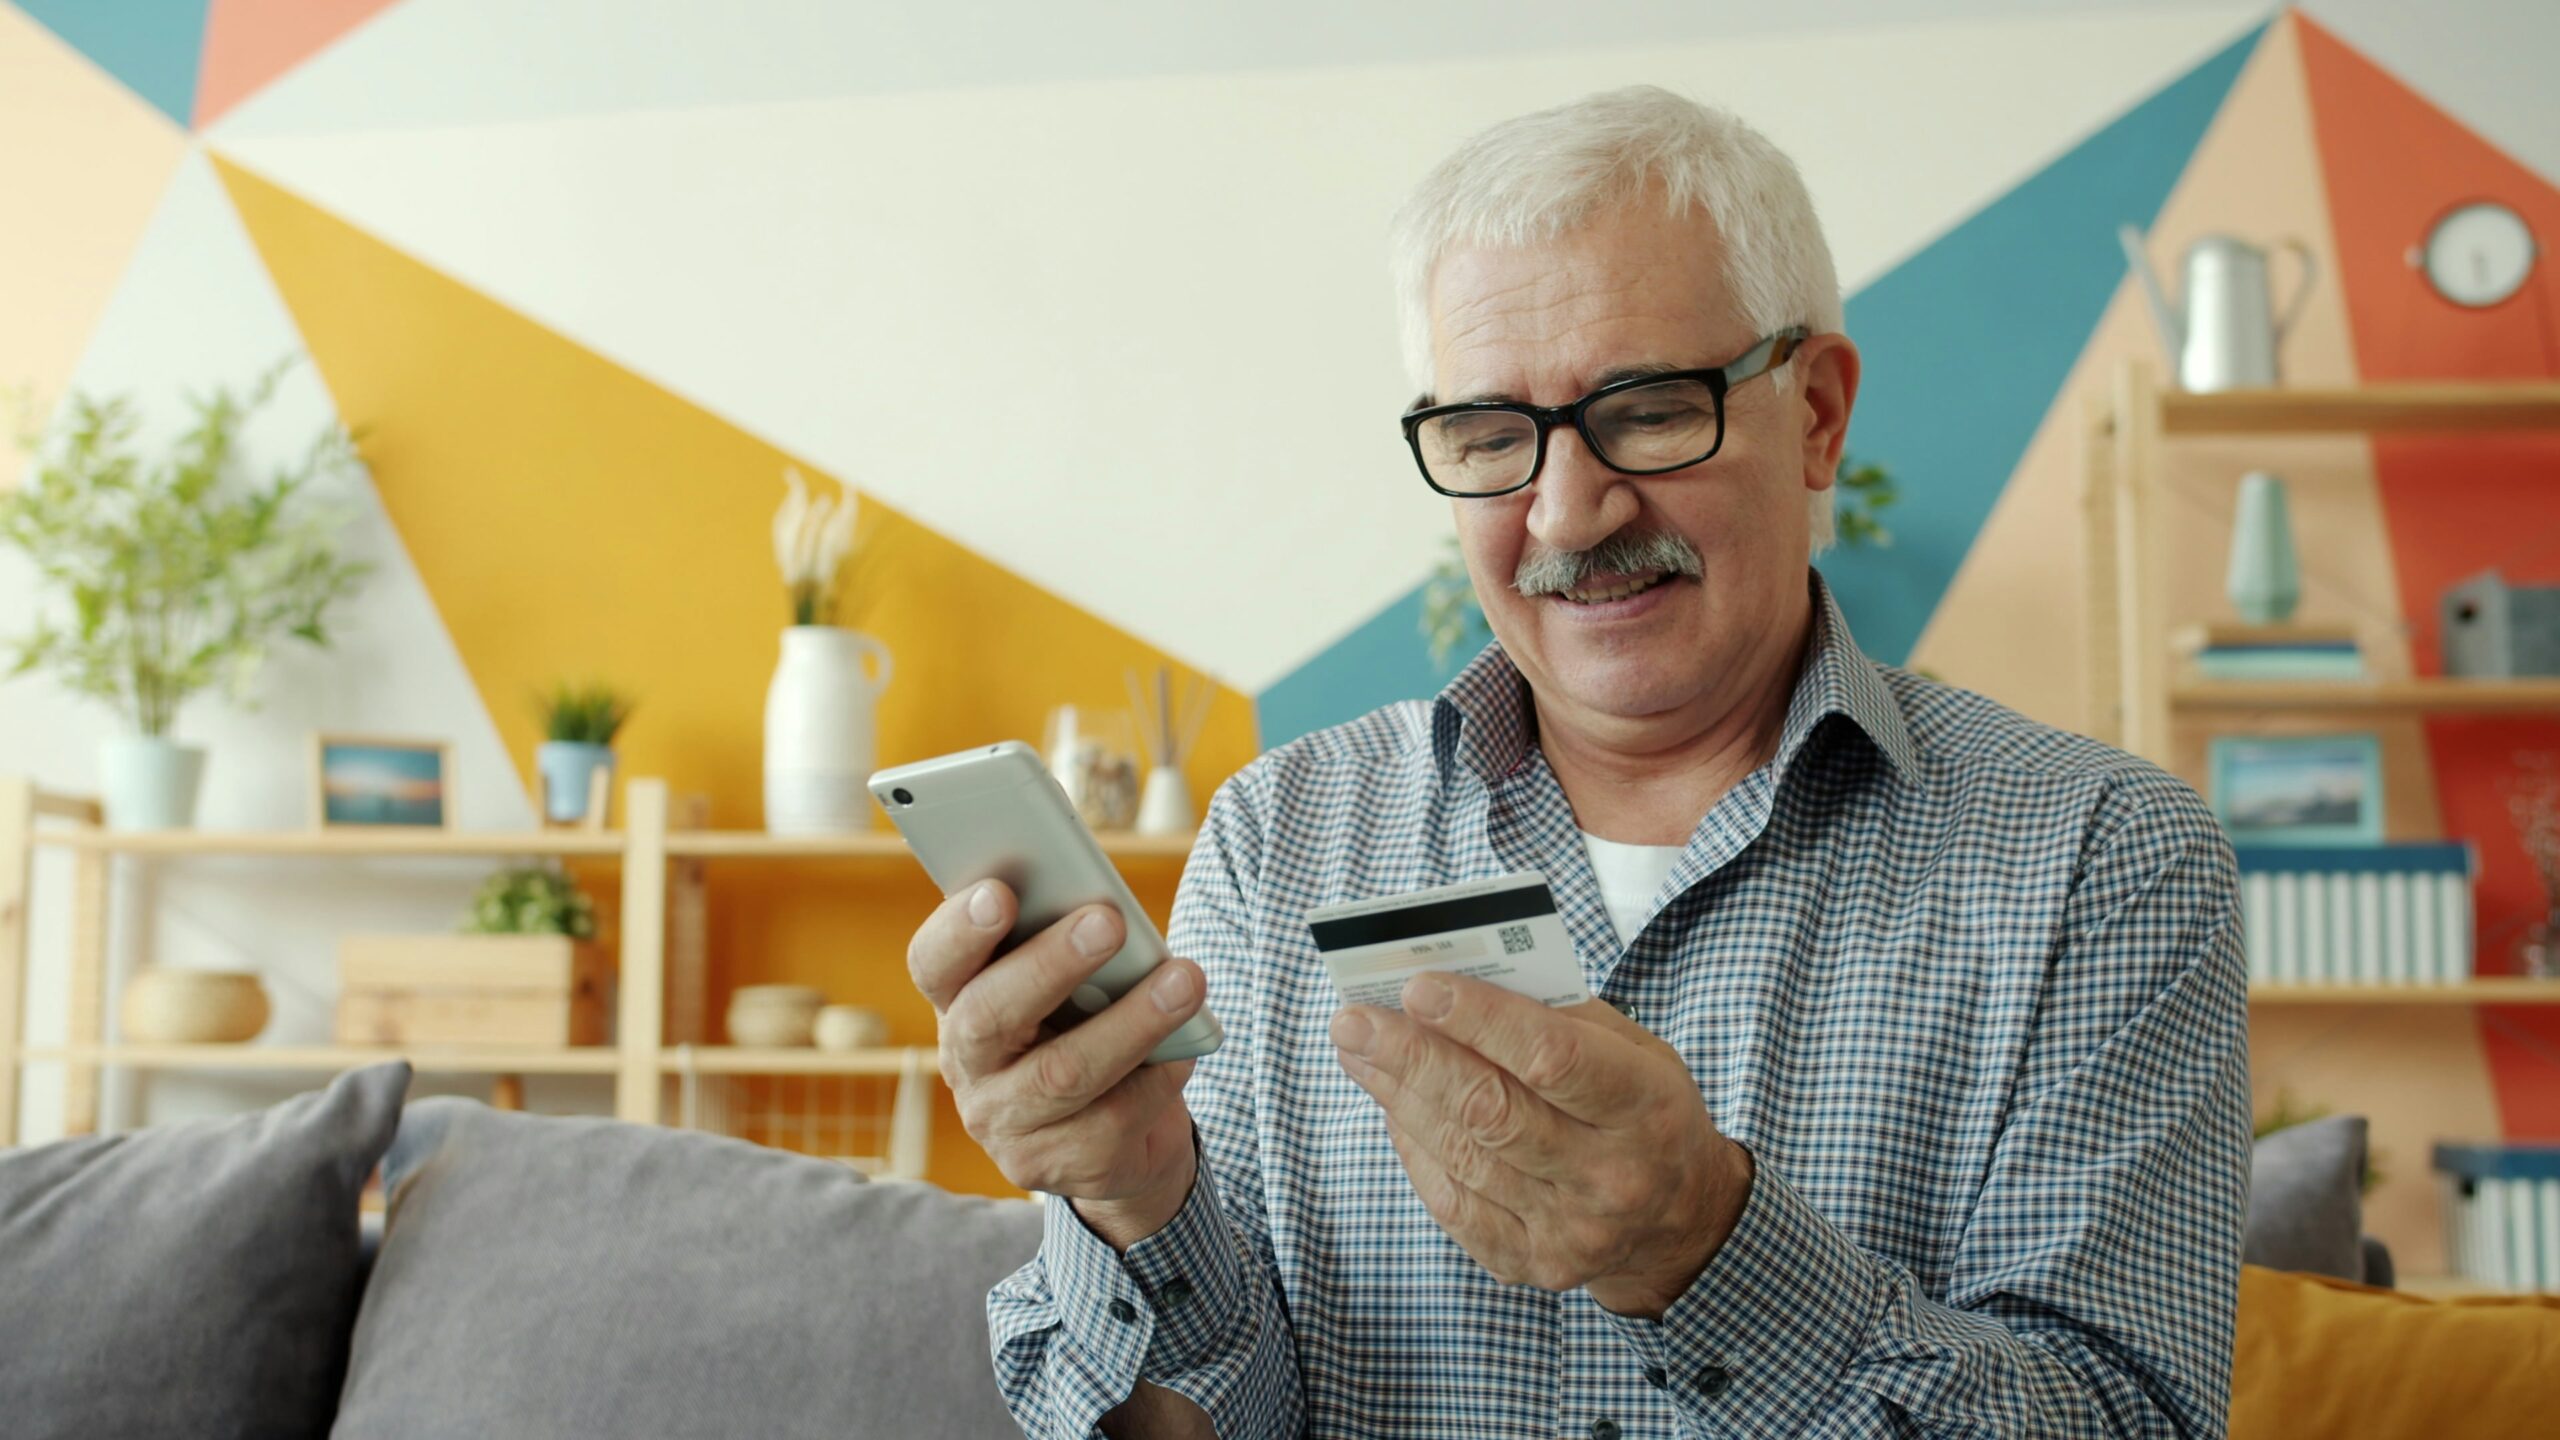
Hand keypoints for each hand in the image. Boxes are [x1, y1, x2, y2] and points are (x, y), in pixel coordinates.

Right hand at [908, 880, 1205, 1246]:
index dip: (959, 930)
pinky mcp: (1054, 1166)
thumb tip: (1106, 909)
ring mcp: (1005, 1123)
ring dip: (1131, 1022)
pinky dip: (1156, 1078)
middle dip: (1050, 965)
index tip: (1000, 892)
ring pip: (1062, 1073)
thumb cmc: (1089, 1024)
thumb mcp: (1072, 983)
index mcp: (959, 1001)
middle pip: (989, 1015)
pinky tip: (1184, 1053)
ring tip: (1185, 981)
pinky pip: (1111, 1119)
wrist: (1119, 1133)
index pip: (934, 963)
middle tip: (1108, 922)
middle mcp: (968, 1065)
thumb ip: (1069, 943)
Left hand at [1330, 973, 1753, 1318]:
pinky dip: (1414, 1148)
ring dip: (1397, 1096)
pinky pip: (1451, 1203)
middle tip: (1354, 1020)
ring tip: (1358, 1050)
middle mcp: (1609, 1178)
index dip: (1479, 1020)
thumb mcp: (1633, 1050)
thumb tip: (1458, 983)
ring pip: (1461, 1155)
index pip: (1552, 1059)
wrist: (1680, 1222)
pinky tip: (1392, 1106)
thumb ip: (1559, 1016)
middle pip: (1491, 1112)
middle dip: (1412, 1058)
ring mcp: (1568, 1231)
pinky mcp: (1528, 1264)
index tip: (1417, 986)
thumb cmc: (1643, 1111)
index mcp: (1645, 1109)